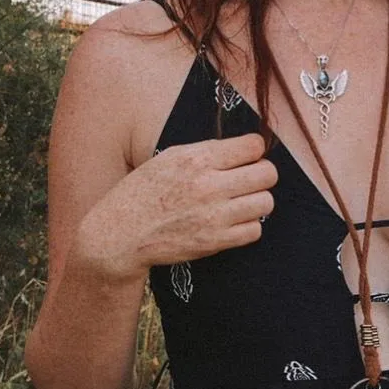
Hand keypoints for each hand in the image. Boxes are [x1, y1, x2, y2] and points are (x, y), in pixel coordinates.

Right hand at [75, 132, 277, 281]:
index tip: (247, 155)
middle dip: (261, 173)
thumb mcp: (168, 158)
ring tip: (240, 201)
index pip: (253, 146)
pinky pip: (255, 231)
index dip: (254, 149)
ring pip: (266, 202)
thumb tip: (241, 148)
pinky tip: (232, 221)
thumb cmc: (142, 192)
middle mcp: (209, 185)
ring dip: (257, 201)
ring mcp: (214, 216)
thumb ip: (205, 151)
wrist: (121, 234)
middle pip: (267, 173)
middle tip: (248, 178)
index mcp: (197, 159)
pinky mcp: (215, 242)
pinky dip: (248, 225)